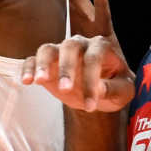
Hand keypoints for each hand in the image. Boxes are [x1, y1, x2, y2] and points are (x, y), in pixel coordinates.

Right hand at [21, 0, 135, 111]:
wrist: (101, 92)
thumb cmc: (115, 86)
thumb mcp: (124, 91)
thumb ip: (115, 89)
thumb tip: (99, 89)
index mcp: (101, 46)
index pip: (93, 58)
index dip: (91, 81)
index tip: (90, 106)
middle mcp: (80, 43)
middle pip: (69, 46)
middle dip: (66, 67)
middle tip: (65, 89)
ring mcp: (61, 51)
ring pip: (48, 49)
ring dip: (43, 63)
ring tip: (39, 81)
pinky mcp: (47, 63)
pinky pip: (33, 60)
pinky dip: (28, 68)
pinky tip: (26, 81)